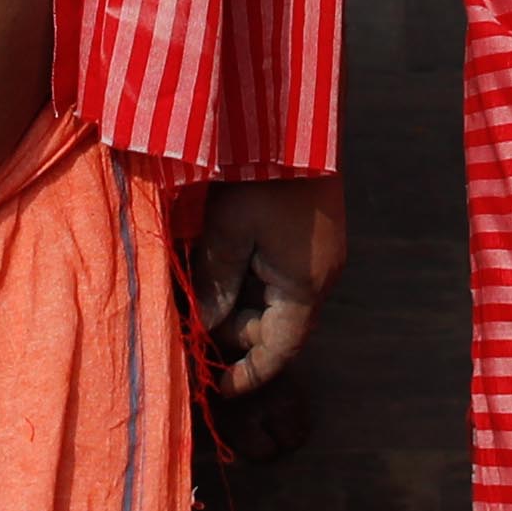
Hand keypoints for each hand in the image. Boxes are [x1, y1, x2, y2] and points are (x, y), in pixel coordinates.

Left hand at [193, 173, 341, 393]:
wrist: (296, 123)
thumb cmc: (262, 178)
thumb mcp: (227, 231)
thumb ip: (215, 283)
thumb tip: (206, 324)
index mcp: (305, 286)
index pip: (278, 350)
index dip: (248, 374)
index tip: (218, 387)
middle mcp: (320, 278)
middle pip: (273, 325)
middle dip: (233, 327)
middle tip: (192, 314)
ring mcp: (319, 257)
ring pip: (274, 299)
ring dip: (239, 299)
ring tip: (201, 281)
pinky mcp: (312, 237)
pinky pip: (279, 274)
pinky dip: (251, 277)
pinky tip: (223, 258)